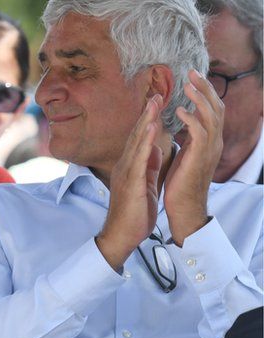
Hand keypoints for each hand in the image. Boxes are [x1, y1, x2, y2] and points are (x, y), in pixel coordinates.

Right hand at [96, 94, 164, 269]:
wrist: (121, 235)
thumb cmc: (133, 213)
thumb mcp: (145, 184)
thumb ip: (148, 166)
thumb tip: (155, 149)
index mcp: (130, 167)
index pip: (139, 140)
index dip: (148, 120)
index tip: (157, 103)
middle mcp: (125, 166)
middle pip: (136, 135)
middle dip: (147, 114)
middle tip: (156, 93)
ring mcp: (126, 173)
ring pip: (136, 142)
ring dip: (145, 121)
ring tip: (154, 104)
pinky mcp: (130, 183)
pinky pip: (139, 159)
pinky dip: (144, 142)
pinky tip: (150, 128)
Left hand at [164, 70, 221, 244]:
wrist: (184, 208)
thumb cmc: (182, 183)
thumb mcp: (186, 155)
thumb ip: (188, 139)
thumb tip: (183, 123)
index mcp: (209, 141)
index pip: (212, 109)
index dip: (204, 92)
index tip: (192, 77)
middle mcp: (213, 142)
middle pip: (215, 107)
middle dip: (205, 88)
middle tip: (192, 72)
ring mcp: (209, 150)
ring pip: (210, 116)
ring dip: (199, 99)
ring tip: (187, 85)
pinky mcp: (199, 158)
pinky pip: (199, 133)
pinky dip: (190, 119)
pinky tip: (178, 111)